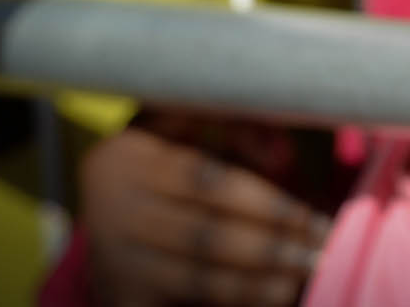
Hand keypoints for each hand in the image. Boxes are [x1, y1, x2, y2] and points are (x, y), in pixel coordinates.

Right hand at [80, 120, 329, 305]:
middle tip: (319, 254)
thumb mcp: (179, 122)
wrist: (90, 203)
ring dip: (256, 286)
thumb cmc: (156, 156)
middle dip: (271, 249)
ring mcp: (117, 262)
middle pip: (207, 238)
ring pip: (199, 280)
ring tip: (300, 282)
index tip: (311, 217)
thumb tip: (282, 156)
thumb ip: (233, 125)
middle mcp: (118, 213)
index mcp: (133, 159)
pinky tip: (269, 298)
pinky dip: (230, 306)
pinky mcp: (121, 299)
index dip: (267, 203)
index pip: (210, 184)